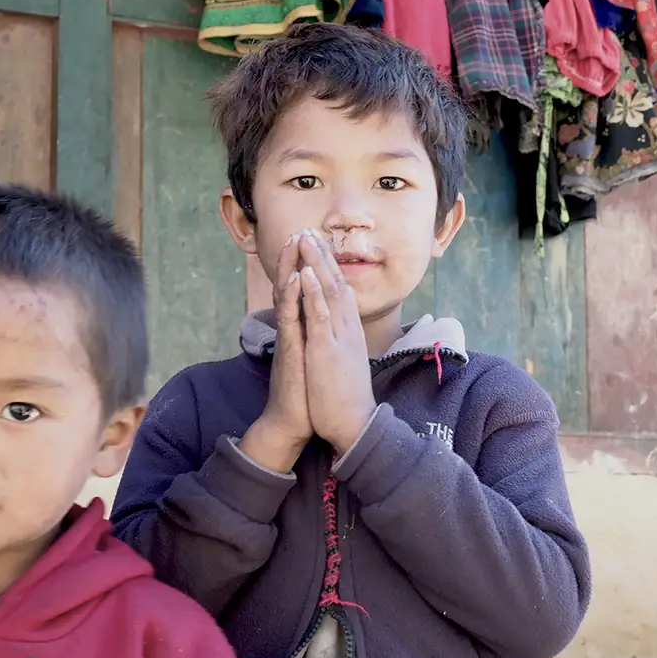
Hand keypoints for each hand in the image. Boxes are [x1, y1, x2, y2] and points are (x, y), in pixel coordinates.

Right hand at [240, 232, 311, 472]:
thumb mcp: (311, 355)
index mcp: (300, 329)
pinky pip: (289, 321)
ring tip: (294, 242)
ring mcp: (289, 339)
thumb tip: (316, 319)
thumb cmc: (304, 391)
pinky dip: (291, 298)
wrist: (293, 422)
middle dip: (295, 257)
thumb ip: (310, 335)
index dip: (307, 265)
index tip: (312, 240)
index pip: (302, 290)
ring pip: (287, 297)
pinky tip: (293, 279)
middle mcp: (292, 330)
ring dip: (289, 268)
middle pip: (291, 285)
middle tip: (299, 229)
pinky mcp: (289, 352)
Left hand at [299, 232, 376, 455]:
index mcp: (350, 333)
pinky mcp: (326, 349)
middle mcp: (347, 329)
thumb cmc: (344, 399)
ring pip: (329, 291)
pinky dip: (312, 292)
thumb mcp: (343, 364)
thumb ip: (341, 344)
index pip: (342, 292)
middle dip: (322, 256)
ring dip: (316, 263)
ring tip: (305, 239)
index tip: (318, 247)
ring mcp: (338, 337)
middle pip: (337, 283)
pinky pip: (319, 314)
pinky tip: (303, 273)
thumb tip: (337, 332)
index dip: (329, 268)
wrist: (352, 426)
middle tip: (309, 231)